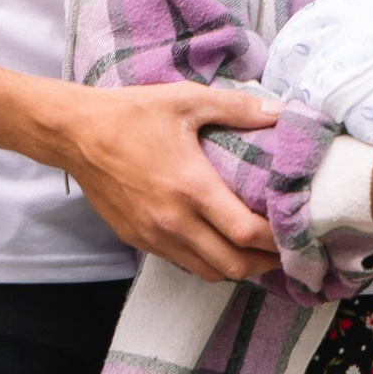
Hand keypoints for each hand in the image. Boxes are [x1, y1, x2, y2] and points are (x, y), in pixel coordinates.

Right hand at [59, 81, 281, 280]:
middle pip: (234, 265)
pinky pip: (183, 264)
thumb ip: (236, 108)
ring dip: (238, 267)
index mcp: (191, 187)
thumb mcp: (185, 100)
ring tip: (257, 252)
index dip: (277, 240)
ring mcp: (154, 236)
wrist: (75, 134)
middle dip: (265, 263)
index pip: (246, 232)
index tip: (297, 232)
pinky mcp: (138, 240)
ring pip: (209, 272)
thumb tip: (280, 111)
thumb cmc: (130, 114)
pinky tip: (219, 244)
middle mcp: (174, 221)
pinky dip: (208, 262)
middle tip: (286, 250)